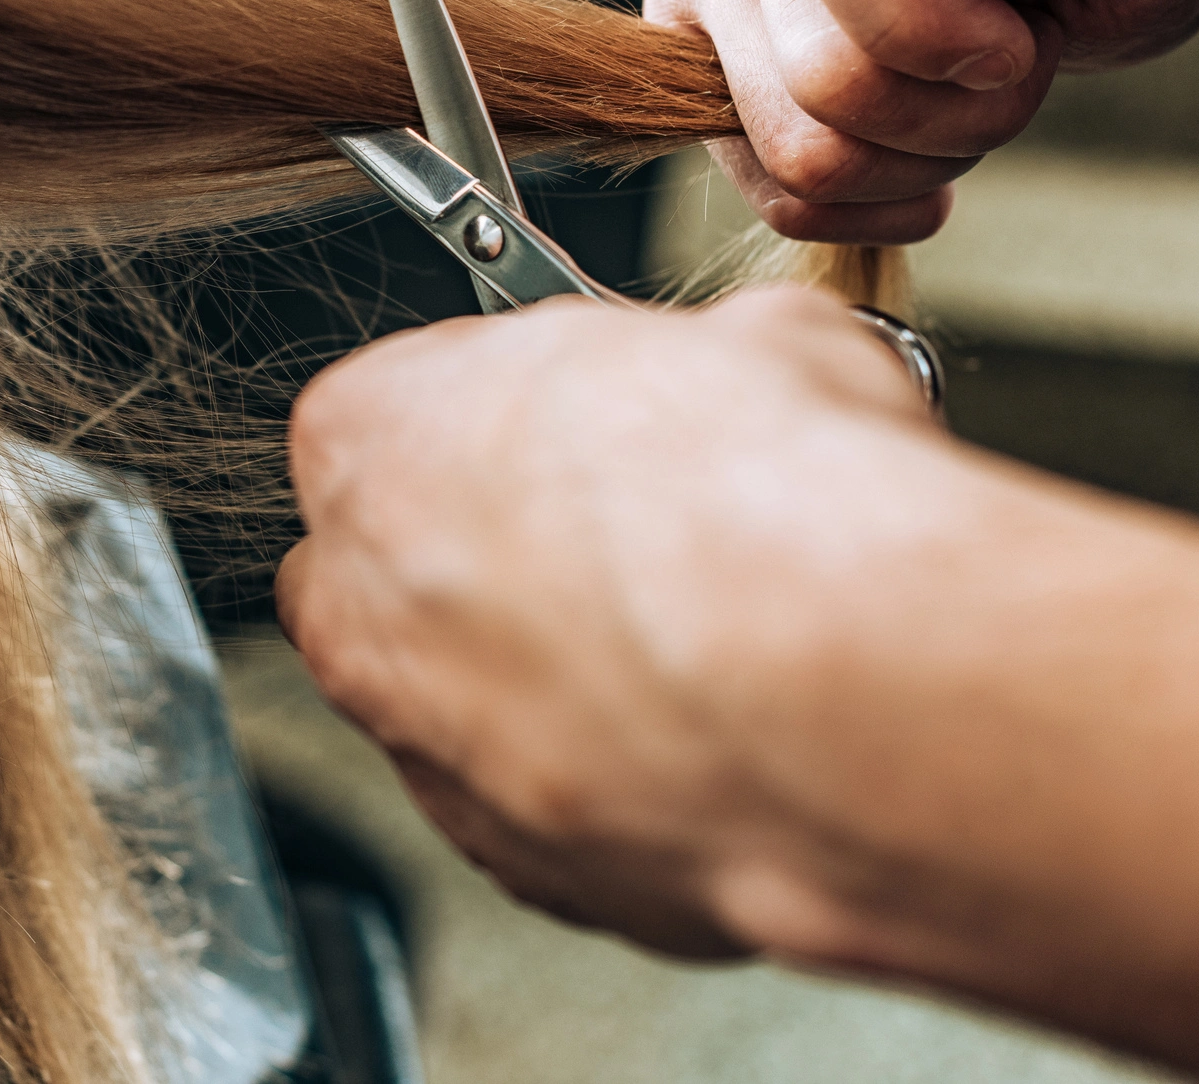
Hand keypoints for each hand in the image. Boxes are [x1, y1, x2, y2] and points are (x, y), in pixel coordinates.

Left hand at [276, 288, 979, 959]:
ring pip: (464, 699)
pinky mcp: (517, 864)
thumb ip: (695, 360)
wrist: (838, 703)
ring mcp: (426, 748)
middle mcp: (360, 601)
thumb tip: (749, 366)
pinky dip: (612, 778)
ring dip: (553, 674)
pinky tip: (716, 742)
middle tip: (635, 534)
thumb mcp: (760, 335)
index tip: (601, 417)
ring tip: (698, 650)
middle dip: (500, 546)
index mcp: (374, 433)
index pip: (405, 403)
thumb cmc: (765, 509)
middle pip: (400, 560)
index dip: (519, 411)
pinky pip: (544, 808)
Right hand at [647, 0, 1198, 242]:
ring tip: (979, 90)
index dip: (916, 1)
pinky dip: (879, 198)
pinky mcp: (701, 70)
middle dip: (955, 105)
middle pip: (813, 66)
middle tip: (1022, 55)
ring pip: (795, 146)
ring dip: (926, 153)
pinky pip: (777, 194)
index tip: (1018, 32)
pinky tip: (934, 154)